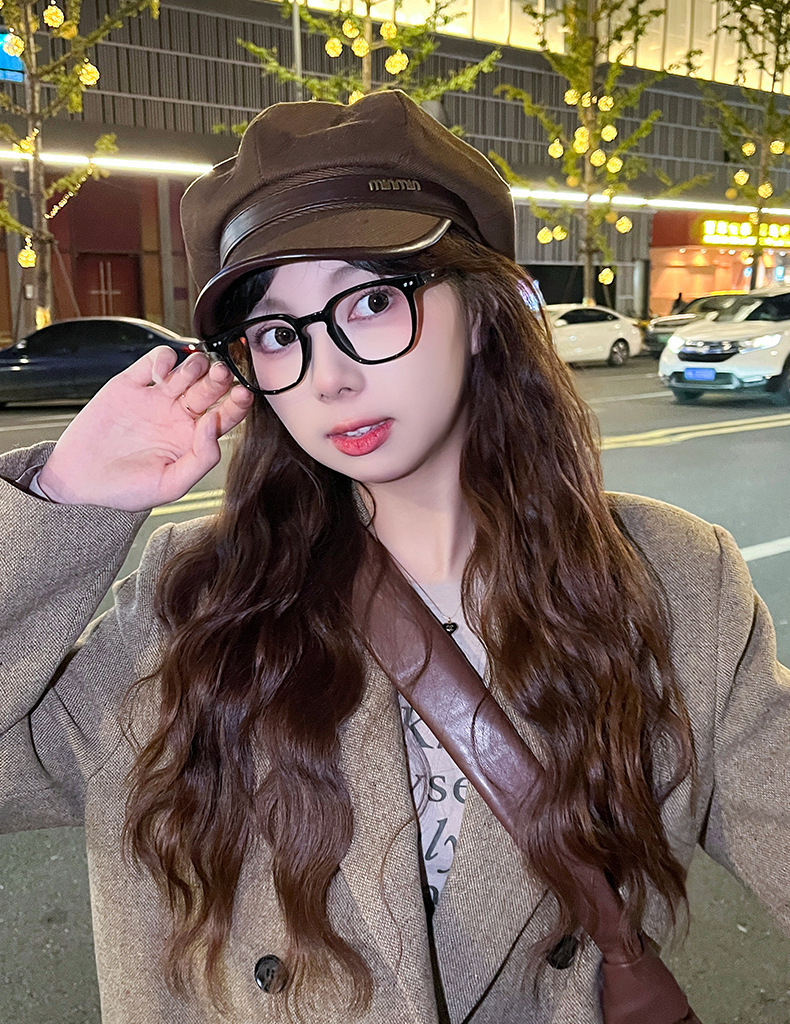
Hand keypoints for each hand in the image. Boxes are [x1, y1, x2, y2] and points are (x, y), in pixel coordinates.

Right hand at [38, 347, 254, 510]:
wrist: (79, 481)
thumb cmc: (124, 490)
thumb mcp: (170, 486)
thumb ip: (201, 459)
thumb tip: (214, 426)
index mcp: (193, 439)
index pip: (226, 415)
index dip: (237, 404)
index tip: (243, 395)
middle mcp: (178, 416)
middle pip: (210, 388)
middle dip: (220, 377)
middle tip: (221, 373)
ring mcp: (156, 398)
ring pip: (187, 370)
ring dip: (196, 365)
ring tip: (192, 372)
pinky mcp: (131, 384)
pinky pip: (154, 361)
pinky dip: (163, 360)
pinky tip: (161, 373)